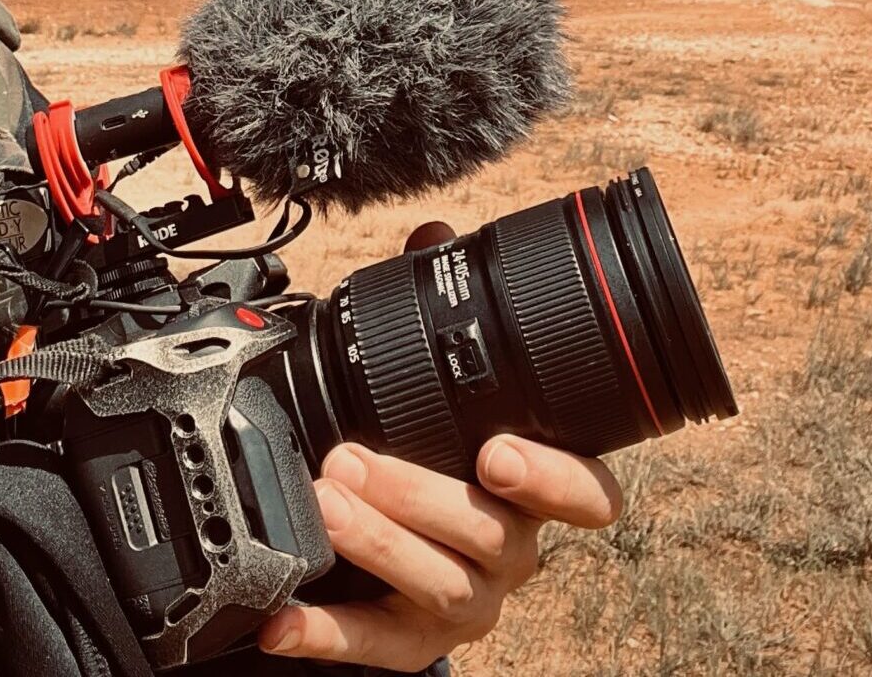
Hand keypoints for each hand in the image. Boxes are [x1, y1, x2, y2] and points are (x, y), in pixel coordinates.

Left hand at [256, 222, 626, 669]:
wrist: (398, 561)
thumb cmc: (436, 462)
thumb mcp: (443, 392)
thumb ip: (441, 313)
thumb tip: (434, 235)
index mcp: (535, 487)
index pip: (588, 494)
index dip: (557, 478)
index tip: (499, 451)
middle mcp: (512, 548)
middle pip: (491, 532)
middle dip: (419, 493)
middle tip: (353, 458)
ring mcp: (467, 601)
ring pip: (442, 586)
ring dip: (379, 544)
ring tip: (325, 503)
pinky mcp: (413, 644)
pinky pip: (376, 648)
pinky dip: (326, 634)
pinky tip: (283, 620)